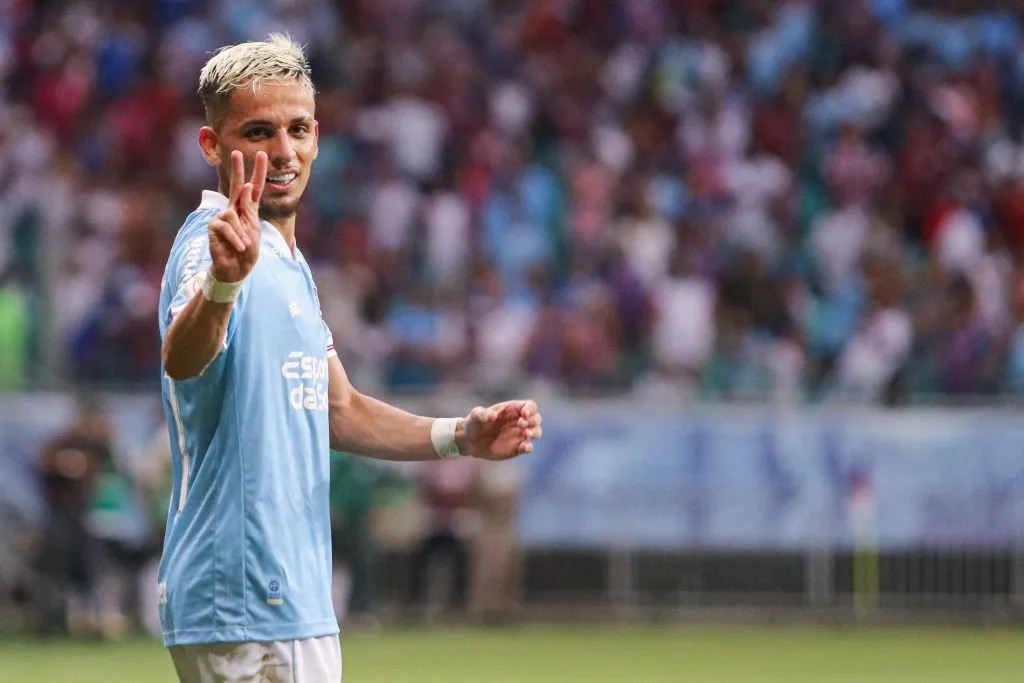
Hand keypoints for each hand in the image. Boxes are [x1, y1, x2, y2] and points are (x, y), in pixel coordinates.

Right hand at [208, 150, 267, 283]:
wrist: (236, 269)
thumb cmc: (247, 251)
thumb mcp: (253, 229)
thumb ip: (249, 208)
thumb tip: (244, 186)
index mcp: (247, 210)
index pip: (254, 189)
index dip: (258, 172)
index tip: (262, 155)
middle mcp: (234, 209)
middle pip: (236, 185)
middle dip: (238, 169)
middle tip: (237, 152)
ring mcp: (222, 216)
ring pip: (234, 215)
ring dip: (242, 233)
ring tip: (244, 246)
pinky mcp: (214, 225)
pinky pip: (226, 226)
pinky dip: (236, 238)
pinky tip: (239, 246)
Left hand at [458, 400, 542, 460]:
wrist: (469, 441)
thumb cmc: (473, 423)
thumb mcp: (476, 416)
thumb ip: (483, 414)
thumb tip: (492, 415)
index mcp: (512, 410)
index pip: (529, 406)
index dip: (530, 409)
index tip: (524, 415)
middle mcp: (518, 421)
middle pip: (536, 418)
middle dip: (533, 421)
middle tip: (521, 425)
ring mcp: (518, 435)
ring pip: (536, 431)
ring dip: (535, 432)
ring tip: (526, 435)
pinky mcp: (516, 448)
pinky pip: (528, 447)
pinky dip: (529, 447)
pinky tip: (524, 447)